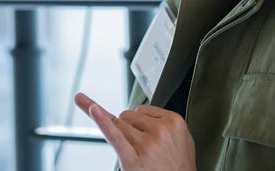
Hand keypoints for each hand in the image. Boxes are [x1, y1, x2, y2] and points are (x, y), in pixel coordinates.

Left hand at [75, 91, 195, 170]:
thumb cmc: (177, 168)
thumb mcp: (181, 139)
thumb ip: (164, 122)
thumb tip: (137, 111)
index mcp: (174, 121)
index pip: (142, 109)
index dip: (141, 125)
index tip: (149, 138)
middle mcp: (161, 130)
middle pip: (128, 115)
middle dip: (130, 130)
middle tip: (145, 151)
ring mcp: (146, 144)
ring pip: (119, 123)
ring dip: (123, 138)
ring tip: (141, 156)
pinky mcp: (132, 158)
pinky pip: (114, 135)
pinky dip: (102, 122)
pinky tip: (93, 109)